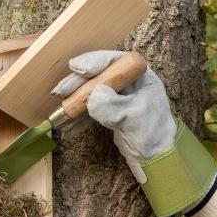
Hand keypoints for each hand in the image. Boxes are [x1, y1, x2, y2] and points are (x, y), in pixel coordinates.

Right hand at [51, 51, 216, 216]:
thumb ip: (111, 105)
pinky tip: (69, 123)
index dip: (94, 63)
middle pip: (98, 73)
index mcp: (141, 74)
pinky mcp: (111, 105)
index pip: (114, 61)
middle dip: (78, 83)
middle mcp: (129, 79)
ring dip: (75, 98)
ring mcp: (118, 92)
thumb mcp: (131, 117)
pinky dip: (80, 112)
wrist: (155, 155)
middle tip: (61, 92)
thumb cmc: (151, 134)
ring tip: (62, 109)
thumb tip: (92, 96)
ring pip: (92, 88)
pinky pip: (91, 104)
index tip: (78, 69)